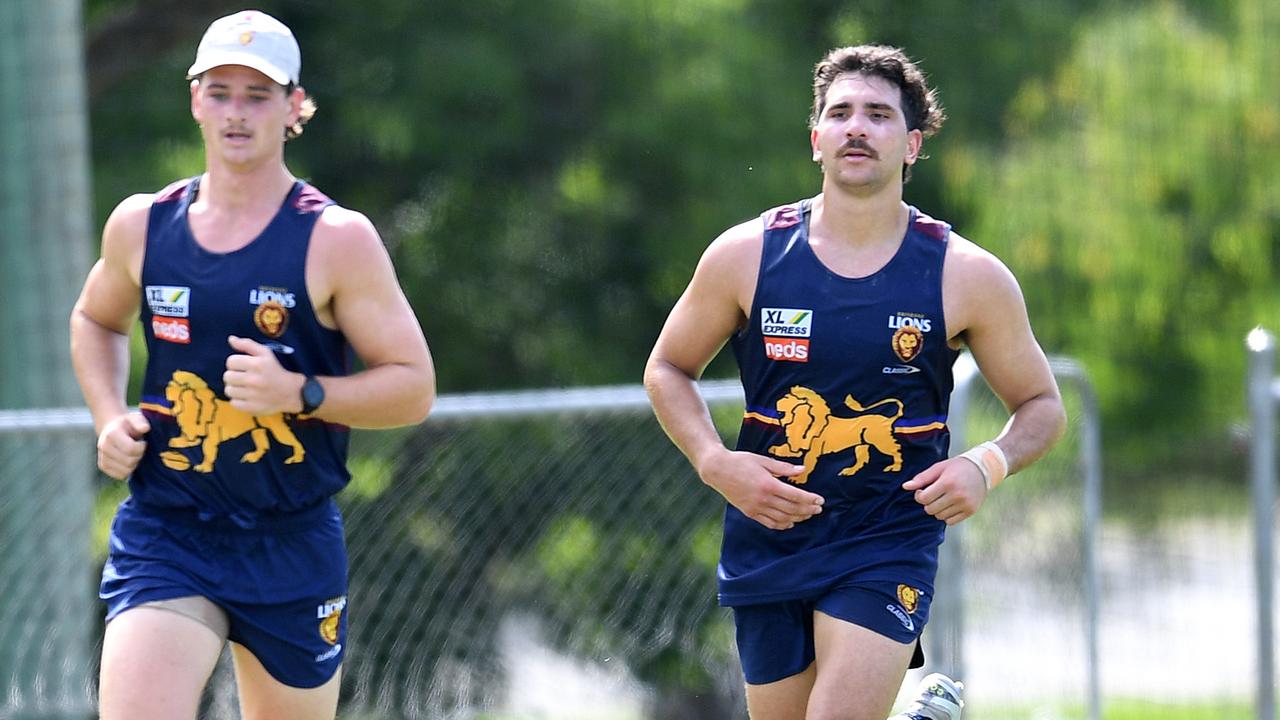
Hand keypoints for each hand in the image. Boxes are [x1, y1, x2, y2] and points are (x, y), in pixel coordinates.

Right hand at [97, 412, 149, 479]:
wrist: (113, 428)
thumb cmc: (129, 424)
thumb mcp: (136, 418)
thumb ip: (140, 422)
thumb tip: (145, 428)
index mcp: (111, 434)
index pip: (130, 449)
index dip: (142, 447)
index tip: (143, 442)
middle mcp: (103, 446)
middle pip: (129, 461)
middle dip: (139, 456)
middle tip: (140, 449)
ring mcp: (102, 457)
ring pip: (126, 471)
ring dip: (134, 464)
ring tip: (133, 454)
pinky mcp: (103, 466)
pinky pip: (120, 475)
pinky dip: (128, 471)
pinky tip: (129, 460)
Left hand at [223, 335, 302, 414]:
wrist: (292, 392)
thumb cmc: (276, 370)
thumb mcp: (266, 354)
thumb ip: (247, 344)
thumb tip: (230, 339)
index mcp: (256, 364)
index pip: (230, 362)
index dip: (236, 364)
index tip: (244, 367)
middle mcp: (253, 380)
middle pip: (227, 376)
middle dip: (234, 376)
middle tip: (244, 378)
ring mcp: (252, 395)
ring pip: (228, 390)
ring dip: (235, 389)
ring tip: (245, 388)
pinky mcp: (252, 408)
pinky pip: (233, 403)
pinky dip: (238, 400)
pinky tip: (247, 397)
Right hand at [697, 449, 823, 529]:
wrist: (718, 470)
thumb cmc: (741, 461)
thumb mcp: (763, 460)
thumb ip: (784, 468)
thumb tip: (803, 470)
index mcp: (768, 484)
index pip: (795, 496)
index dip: (810, 499)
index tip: (820, 500)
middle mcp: (763, 499)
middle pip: (792, 509)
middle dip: (808, 510)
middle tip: (818, 509)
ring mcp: (756, 508)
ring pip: (782, 519)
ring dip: (797, 518)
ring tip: (807, 515)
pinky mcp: (749, 513)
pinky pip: (769, 523)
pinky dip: (782, 525)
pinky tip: (790, 522)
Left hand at [902, 457, 987, 524]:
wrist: (983, 469)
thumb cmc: (957, 467)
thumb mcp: (939, 468)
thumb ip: (922, 478)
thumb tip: (905, 486)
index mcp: (947, 482)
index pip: (924, 498)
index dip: (919, 496)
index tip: (922, 490)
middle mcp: (957, 495)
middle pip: (930, 509)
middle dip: (928, 503)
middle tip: (933, 494)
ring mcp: (965, 504)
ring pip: (939, 516)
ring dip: (937, 509)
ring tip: (943, 498)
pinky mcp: (971, 511)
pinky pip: (950, 521)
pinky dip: (947, 515)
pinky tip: (950, 505)